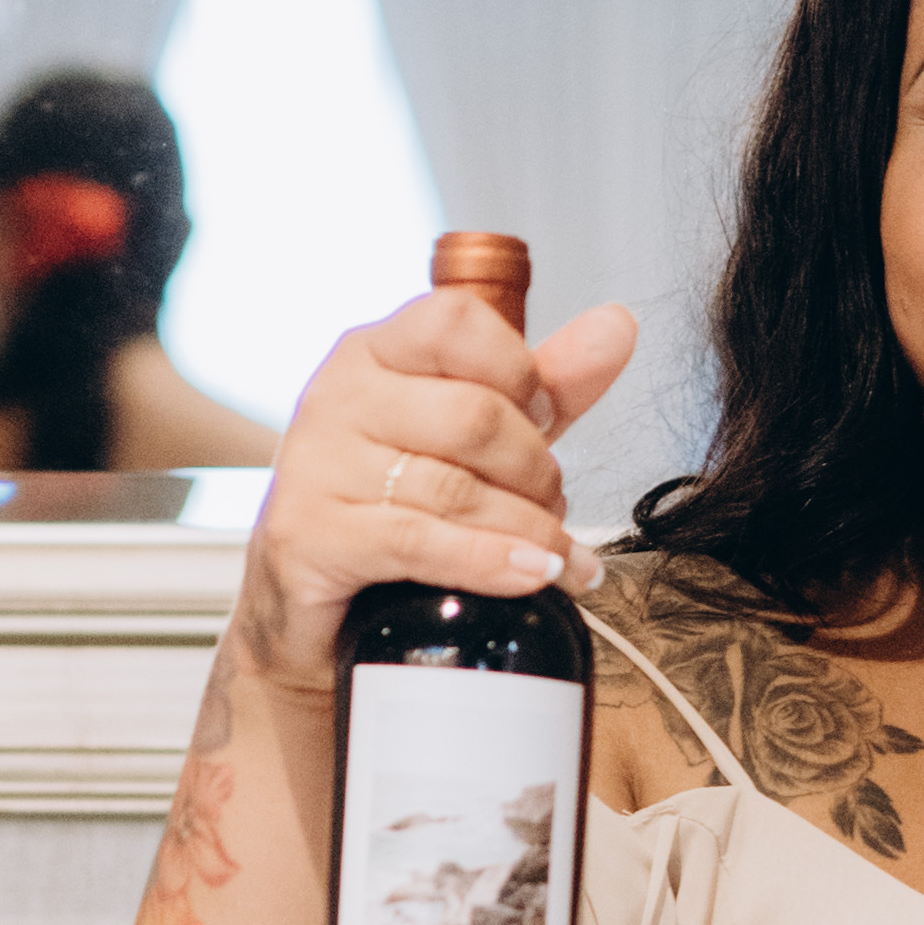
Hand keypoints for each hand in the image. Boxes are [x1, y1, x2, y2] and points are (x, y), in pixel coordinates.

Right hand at [227, 282, 637, 690]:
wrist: (306, 605)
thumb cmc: (392, 505)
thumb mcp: (471, 434)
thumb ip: (542, 383)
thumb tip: (617, 325)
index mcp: (374, 352)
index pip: (456, 320)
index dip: (519, 371)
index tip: (539, 418)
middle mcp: (337, 396)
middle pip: (473, 415)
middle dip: (535, 469)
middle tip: (549, 503)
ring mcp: (317, 466)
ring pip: (457, 487)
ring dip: (528, 528)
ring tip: (555, 552)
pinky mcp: (310, 536)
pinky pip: (422, 541)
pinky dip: (491, 561)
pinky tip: (533, 572)